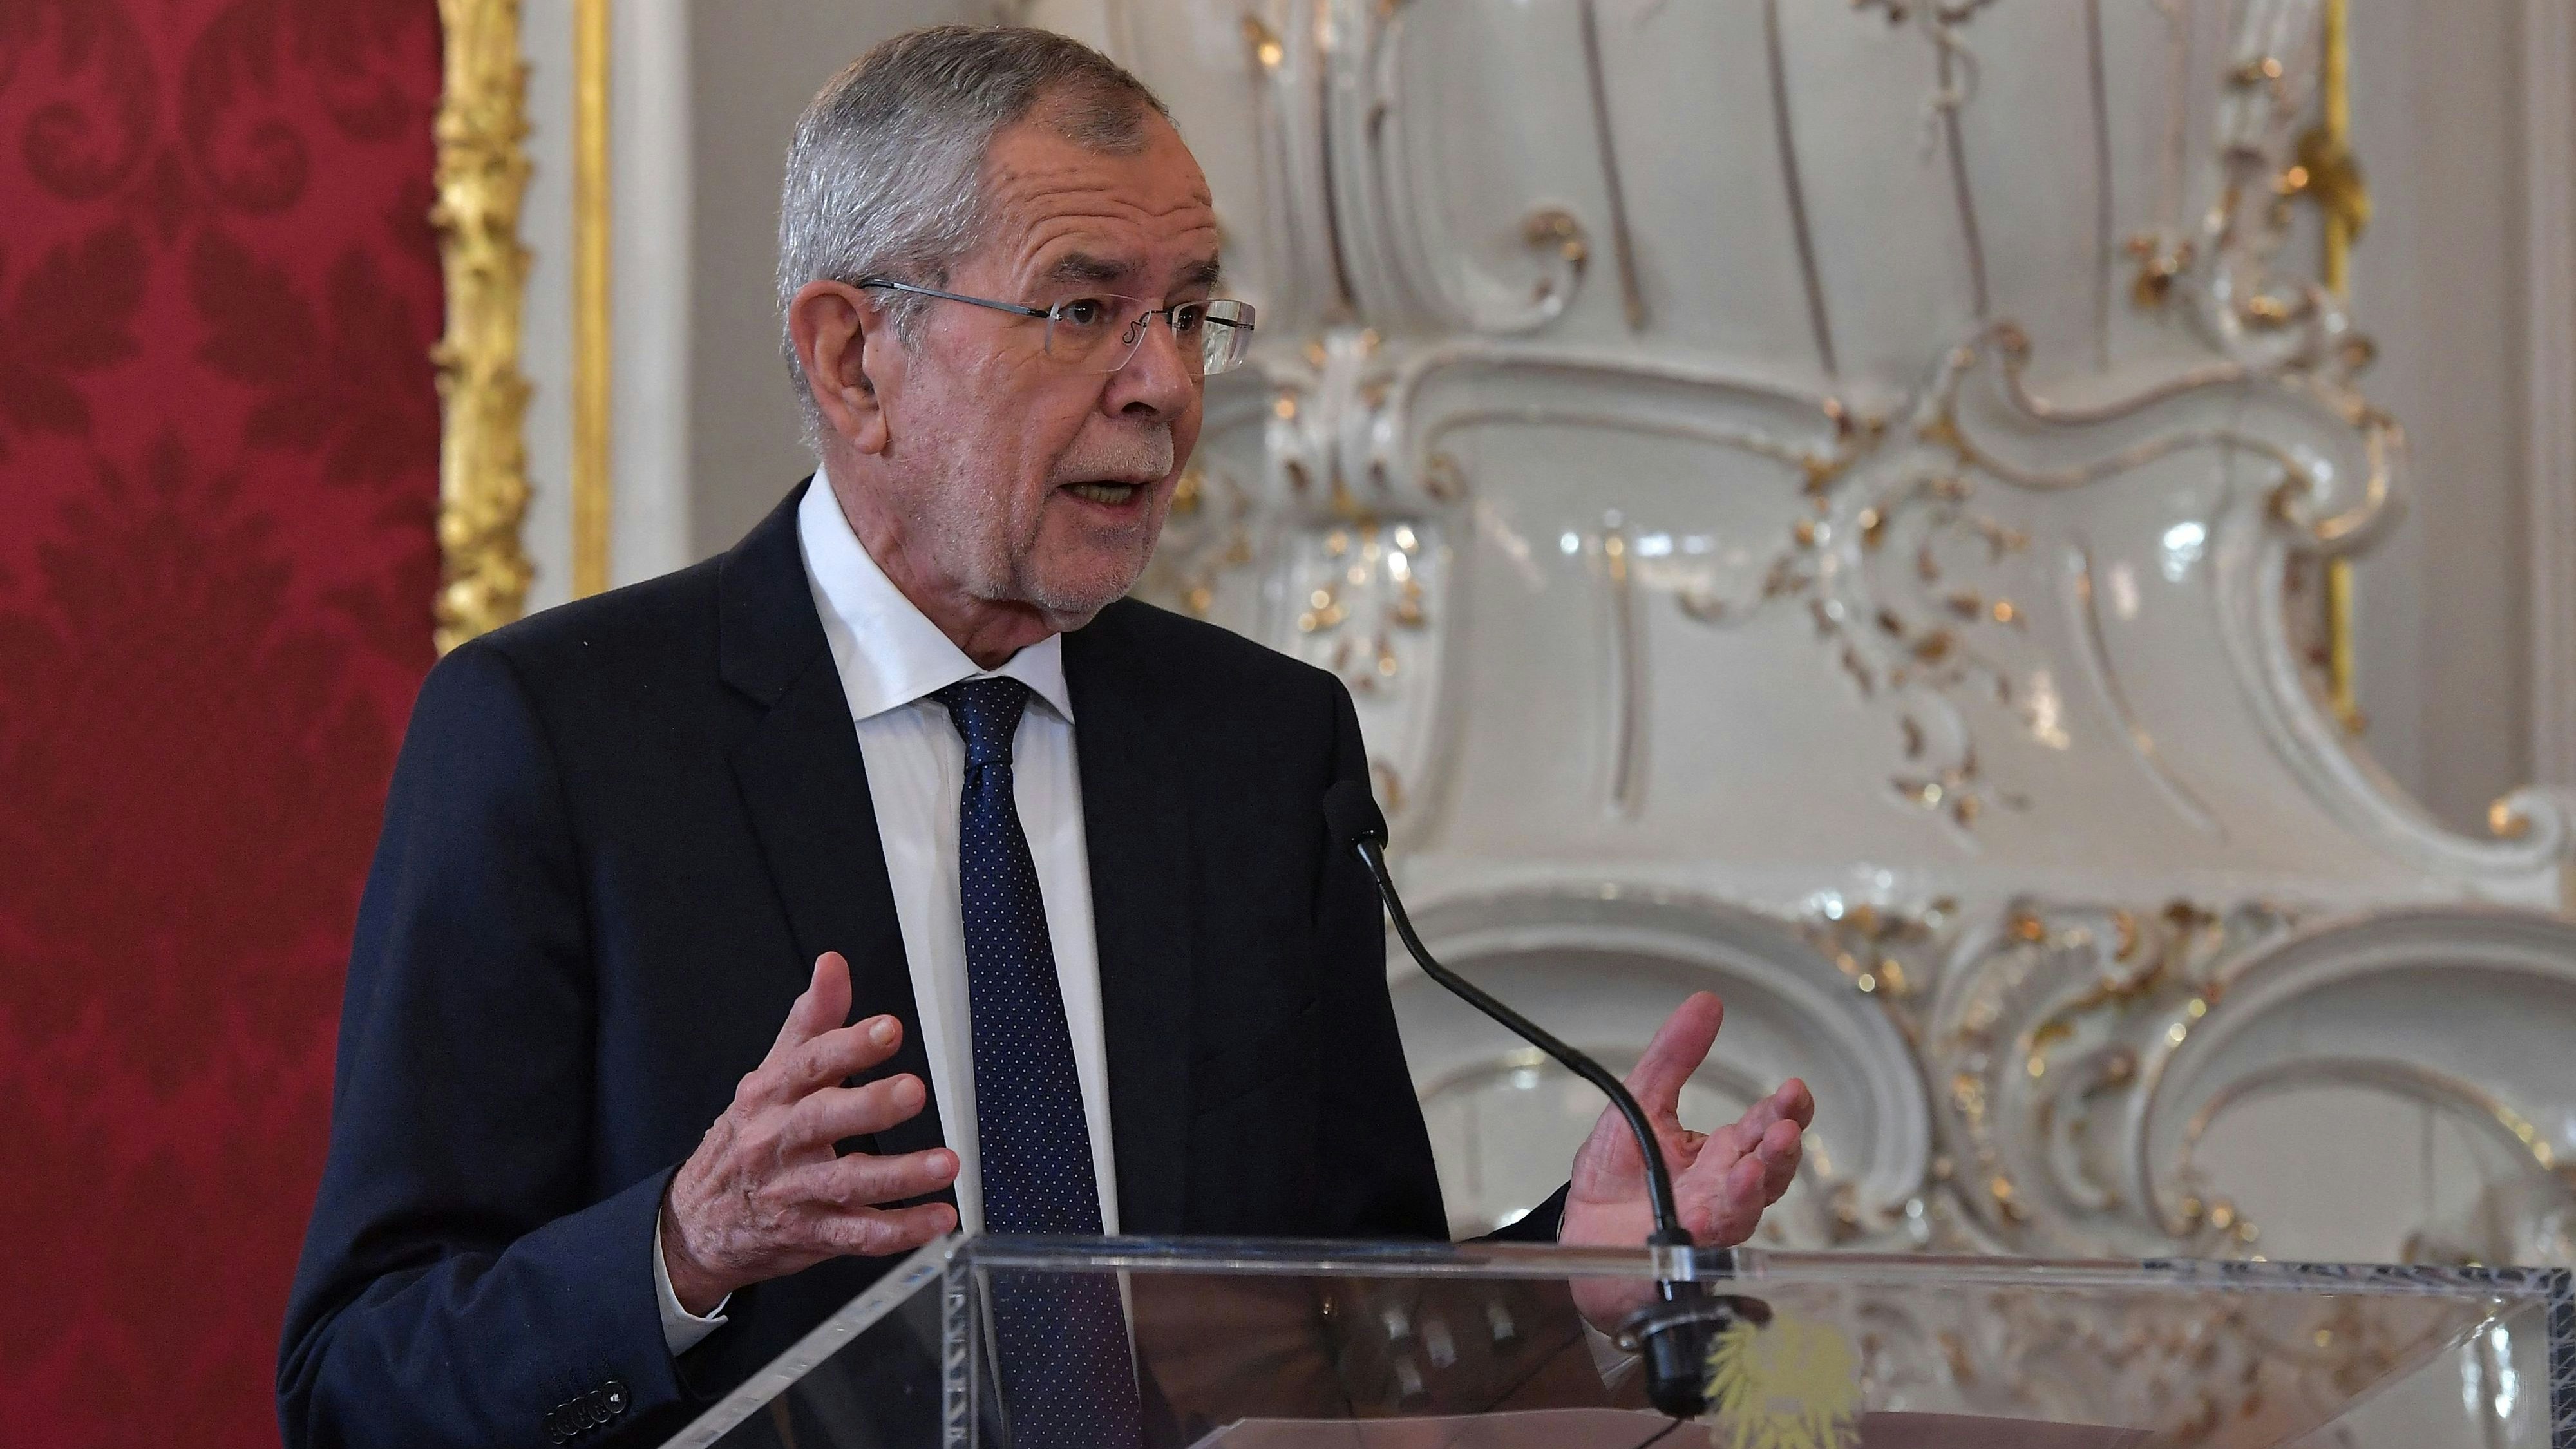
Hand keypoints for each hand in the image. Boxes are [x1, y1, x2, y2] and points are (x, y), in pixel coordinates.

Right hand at [659, 952, 959, 1314]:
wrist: (695, 1223)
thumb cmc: (745, 1138)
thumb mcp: (770, 1075)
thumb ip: (810, 1022)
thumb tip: (833, 964)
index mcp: (772, 1095)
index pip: (810, 1064)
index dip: (848, 1045)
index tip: (887, 1028)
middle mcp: (780, 1141)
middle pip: (824, 1120)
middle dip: (871, 1105)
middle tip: (914, 1091)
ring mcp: (794, 1192)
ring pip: (848, 1183)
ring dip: (900, 1175)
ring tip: (946, 1163)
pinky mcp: (810, 1235)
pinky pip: (858, 1235)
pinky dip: (900, 1230)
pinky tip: (938, 1217)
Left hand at [1557, 993, 1811, 1326]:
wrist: (1581, 1234)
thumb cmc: (1615, 1175)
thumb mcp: (1641, 1100)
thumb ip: (1674, 1056)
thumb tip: (1706, 1002)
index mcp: (1720, 1152)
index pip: (1763, 1126)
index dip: (1784, 1108)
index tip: (1795, 1087)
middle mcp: (1725, 1185)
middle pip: (1771, 1163)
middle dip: (1785, 1139)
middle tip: (1791, 1114)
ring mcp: (1712, 1217)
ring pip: (1756, 1196)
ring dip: (1770, 1169)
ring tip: (1777, 1141)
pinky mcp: (1691, 1244)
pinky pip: (1722, 1225)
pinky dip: (1736, 1202)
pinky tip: (1742, 1179)